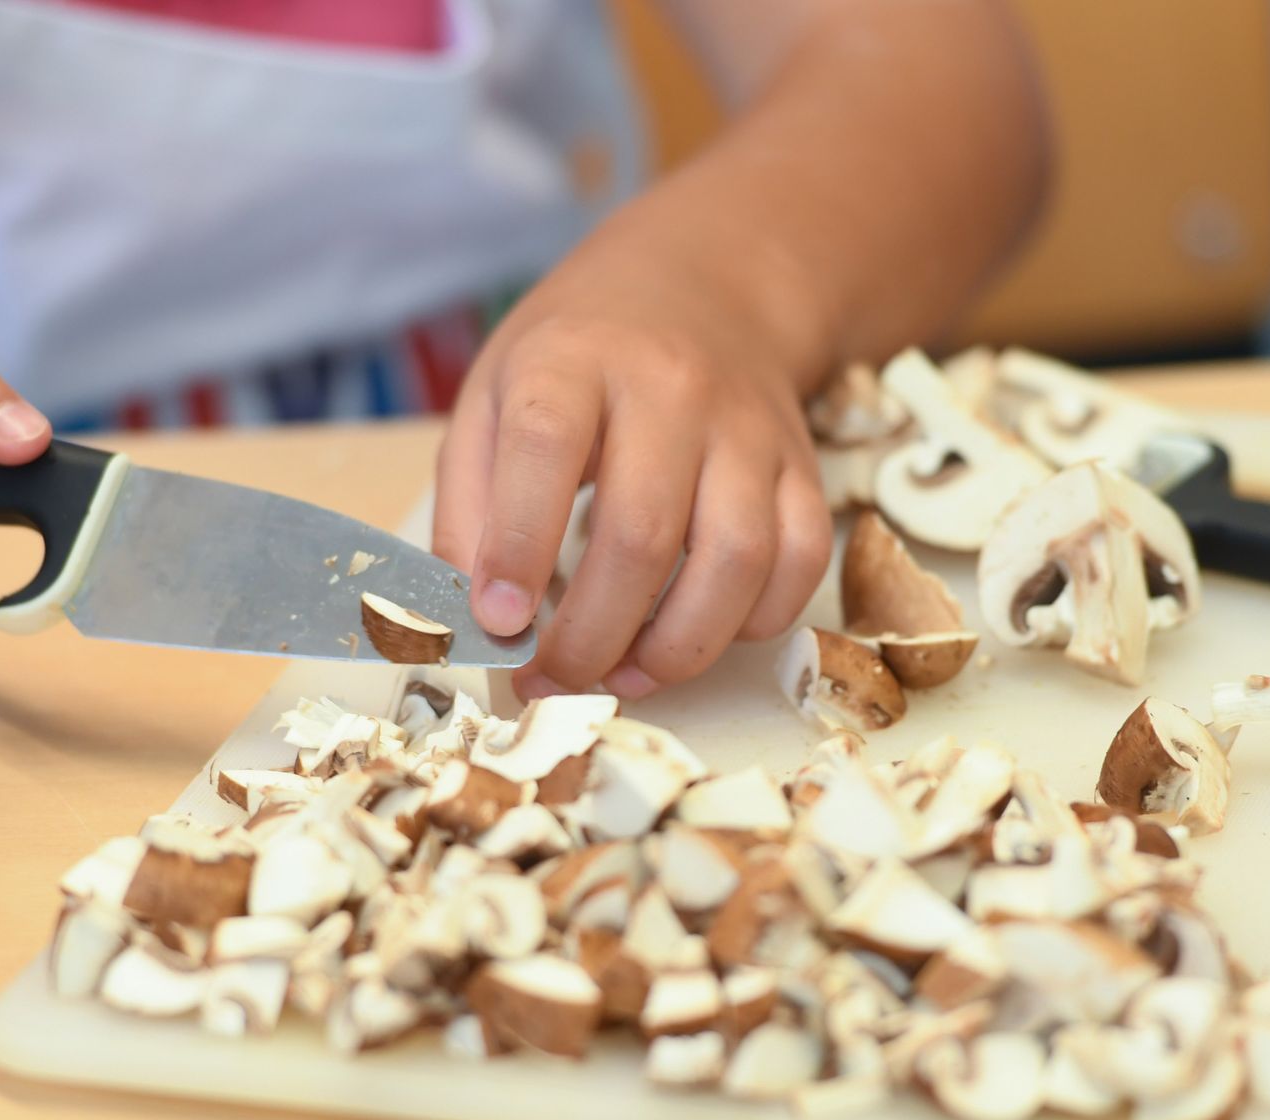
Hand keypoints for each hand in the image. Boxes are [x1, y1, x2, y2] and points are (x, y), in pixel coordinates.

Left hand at [433, 229, 832, 700]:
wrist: (704, 288)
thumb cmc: (579, 361)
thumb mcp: (491, 397)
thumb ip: (467, 506)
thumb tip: (476, 618)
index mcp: (574, 360)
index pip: (546, 448)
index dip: (518, 546)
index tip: (499, 623)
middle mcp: (672, 388)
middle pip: (642, 533)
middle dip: (590, 637)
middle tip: (552, 679)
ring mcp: (748, 431)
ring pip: (736, 560)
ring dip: (676, 648)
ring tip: (624, 674)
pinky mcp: (802, 467)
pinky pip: (799, 564)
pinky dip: (752, 623)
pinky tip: (696, 633)